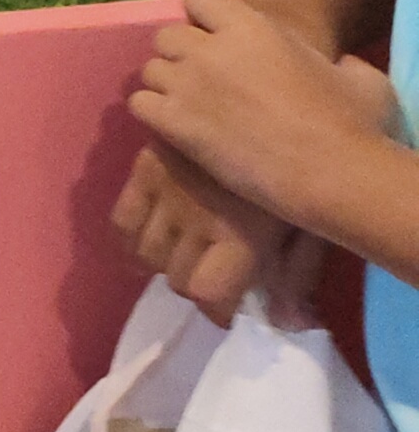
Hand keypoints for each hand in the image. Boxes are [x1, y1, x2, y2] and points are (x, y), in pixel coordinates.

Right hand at [114, 139, 319, 323]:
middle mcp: (195, 219)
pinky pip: (121, 217)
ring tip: (179, 257)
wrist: (277, 107)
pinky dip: (129, 237)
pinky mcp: (146, 168)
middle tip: (206, 277)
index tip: (225, 310)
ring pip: (144, 252)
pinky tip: (148, 237)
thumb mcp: (309, 224)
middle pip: (175, 277)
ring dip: (161, 263)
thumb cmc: (303, 172)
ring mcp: (165, 192)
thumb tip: (287, 324)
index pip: (204, 292)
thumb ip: (297, 275)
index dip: (215, 309)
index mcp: (237, 235)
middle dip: (192, 285)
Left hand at [129, 0, 397, 228]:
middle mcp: (210, 49)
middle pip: (166, 35)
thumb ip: (335, 61)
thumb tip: (336, 65)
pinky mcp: (174, 122)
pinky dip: (152, 113)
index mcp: (251, 27)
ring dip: (166, 85)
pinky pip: (139, 104)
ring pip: (150, 70)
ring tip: (190, 107)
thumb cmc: (351, 124)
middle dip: (181, 54)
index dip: (204, 17)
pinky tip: (176, 127)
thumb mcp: (358, 76)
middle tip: (203, 80)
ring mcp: (188, 85)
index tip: (218, 39)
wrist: (328, 172)